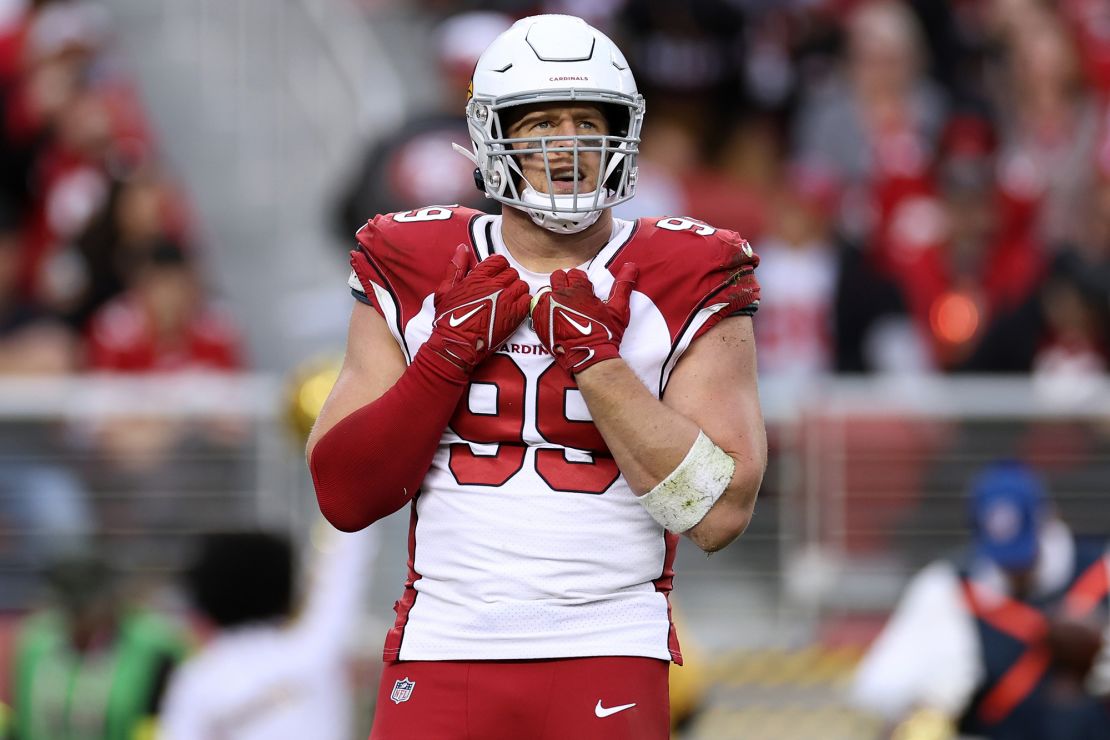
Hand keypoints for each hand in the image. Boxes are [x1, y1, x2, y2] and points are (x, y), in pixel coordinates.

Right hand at [425, 244, 530, 373]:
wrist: (457, 343)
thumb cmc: (448, 319)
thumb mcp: (445, 290)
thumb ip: (456, 267)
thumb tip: (462, 248)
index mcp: (478, 277)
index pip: (499, 261)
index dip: (499, 267)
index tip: (496, 275)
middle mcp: (495, 285)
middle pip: (512, 272)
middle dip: (507, 279)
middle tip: (501, 290)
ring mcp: (506, 299)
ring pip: (522, 285)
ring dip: (517, 290)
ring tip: (508, 299)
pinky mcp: (515, 315)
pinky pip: (528, 300)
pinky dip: (523, 302)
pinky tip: (514, 309)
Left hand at [531, 263, 637, 373]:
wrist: (590, 357)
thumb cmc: (605, 334)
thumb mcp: (618, 309)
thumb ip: (623, 285)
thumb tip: (631, 265)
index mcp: (579, 290)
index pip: (575, 273)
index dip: (580, 281)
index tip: (583, 290)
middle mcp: (561, 295)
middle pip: (557, 277)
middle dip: (564, 283)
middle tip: (571, 296)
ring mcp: (547, 308)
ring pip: (545, 290)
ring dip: (552, 295)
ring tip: (560, 306)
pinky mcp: (538, 320)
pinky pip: (535, 306)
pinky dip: (542, 308)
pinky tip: (551, 315)